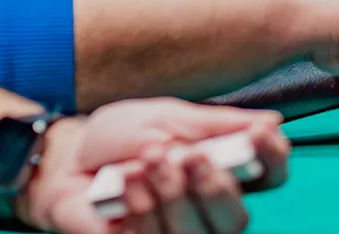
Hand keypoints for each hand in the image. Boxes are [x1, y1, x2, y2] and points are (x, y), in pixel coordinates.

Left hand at [18, 101, 288, 233]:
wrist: (66, 160)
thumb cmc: (118, 138)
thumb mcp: (167, 117)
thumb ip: (217, 124)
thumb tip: (272, 122)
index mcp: (221, 170)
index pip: (269, 176)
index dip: (272, 159)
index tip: (260, 137)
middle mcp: (206, 209)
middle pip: (237, 219)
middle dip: (214, 187)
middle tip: (188, 156)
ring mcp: (177, 233)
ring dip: (170, 193)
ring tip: (144, 162)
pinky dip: (141, 207)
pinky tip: (123, 184)